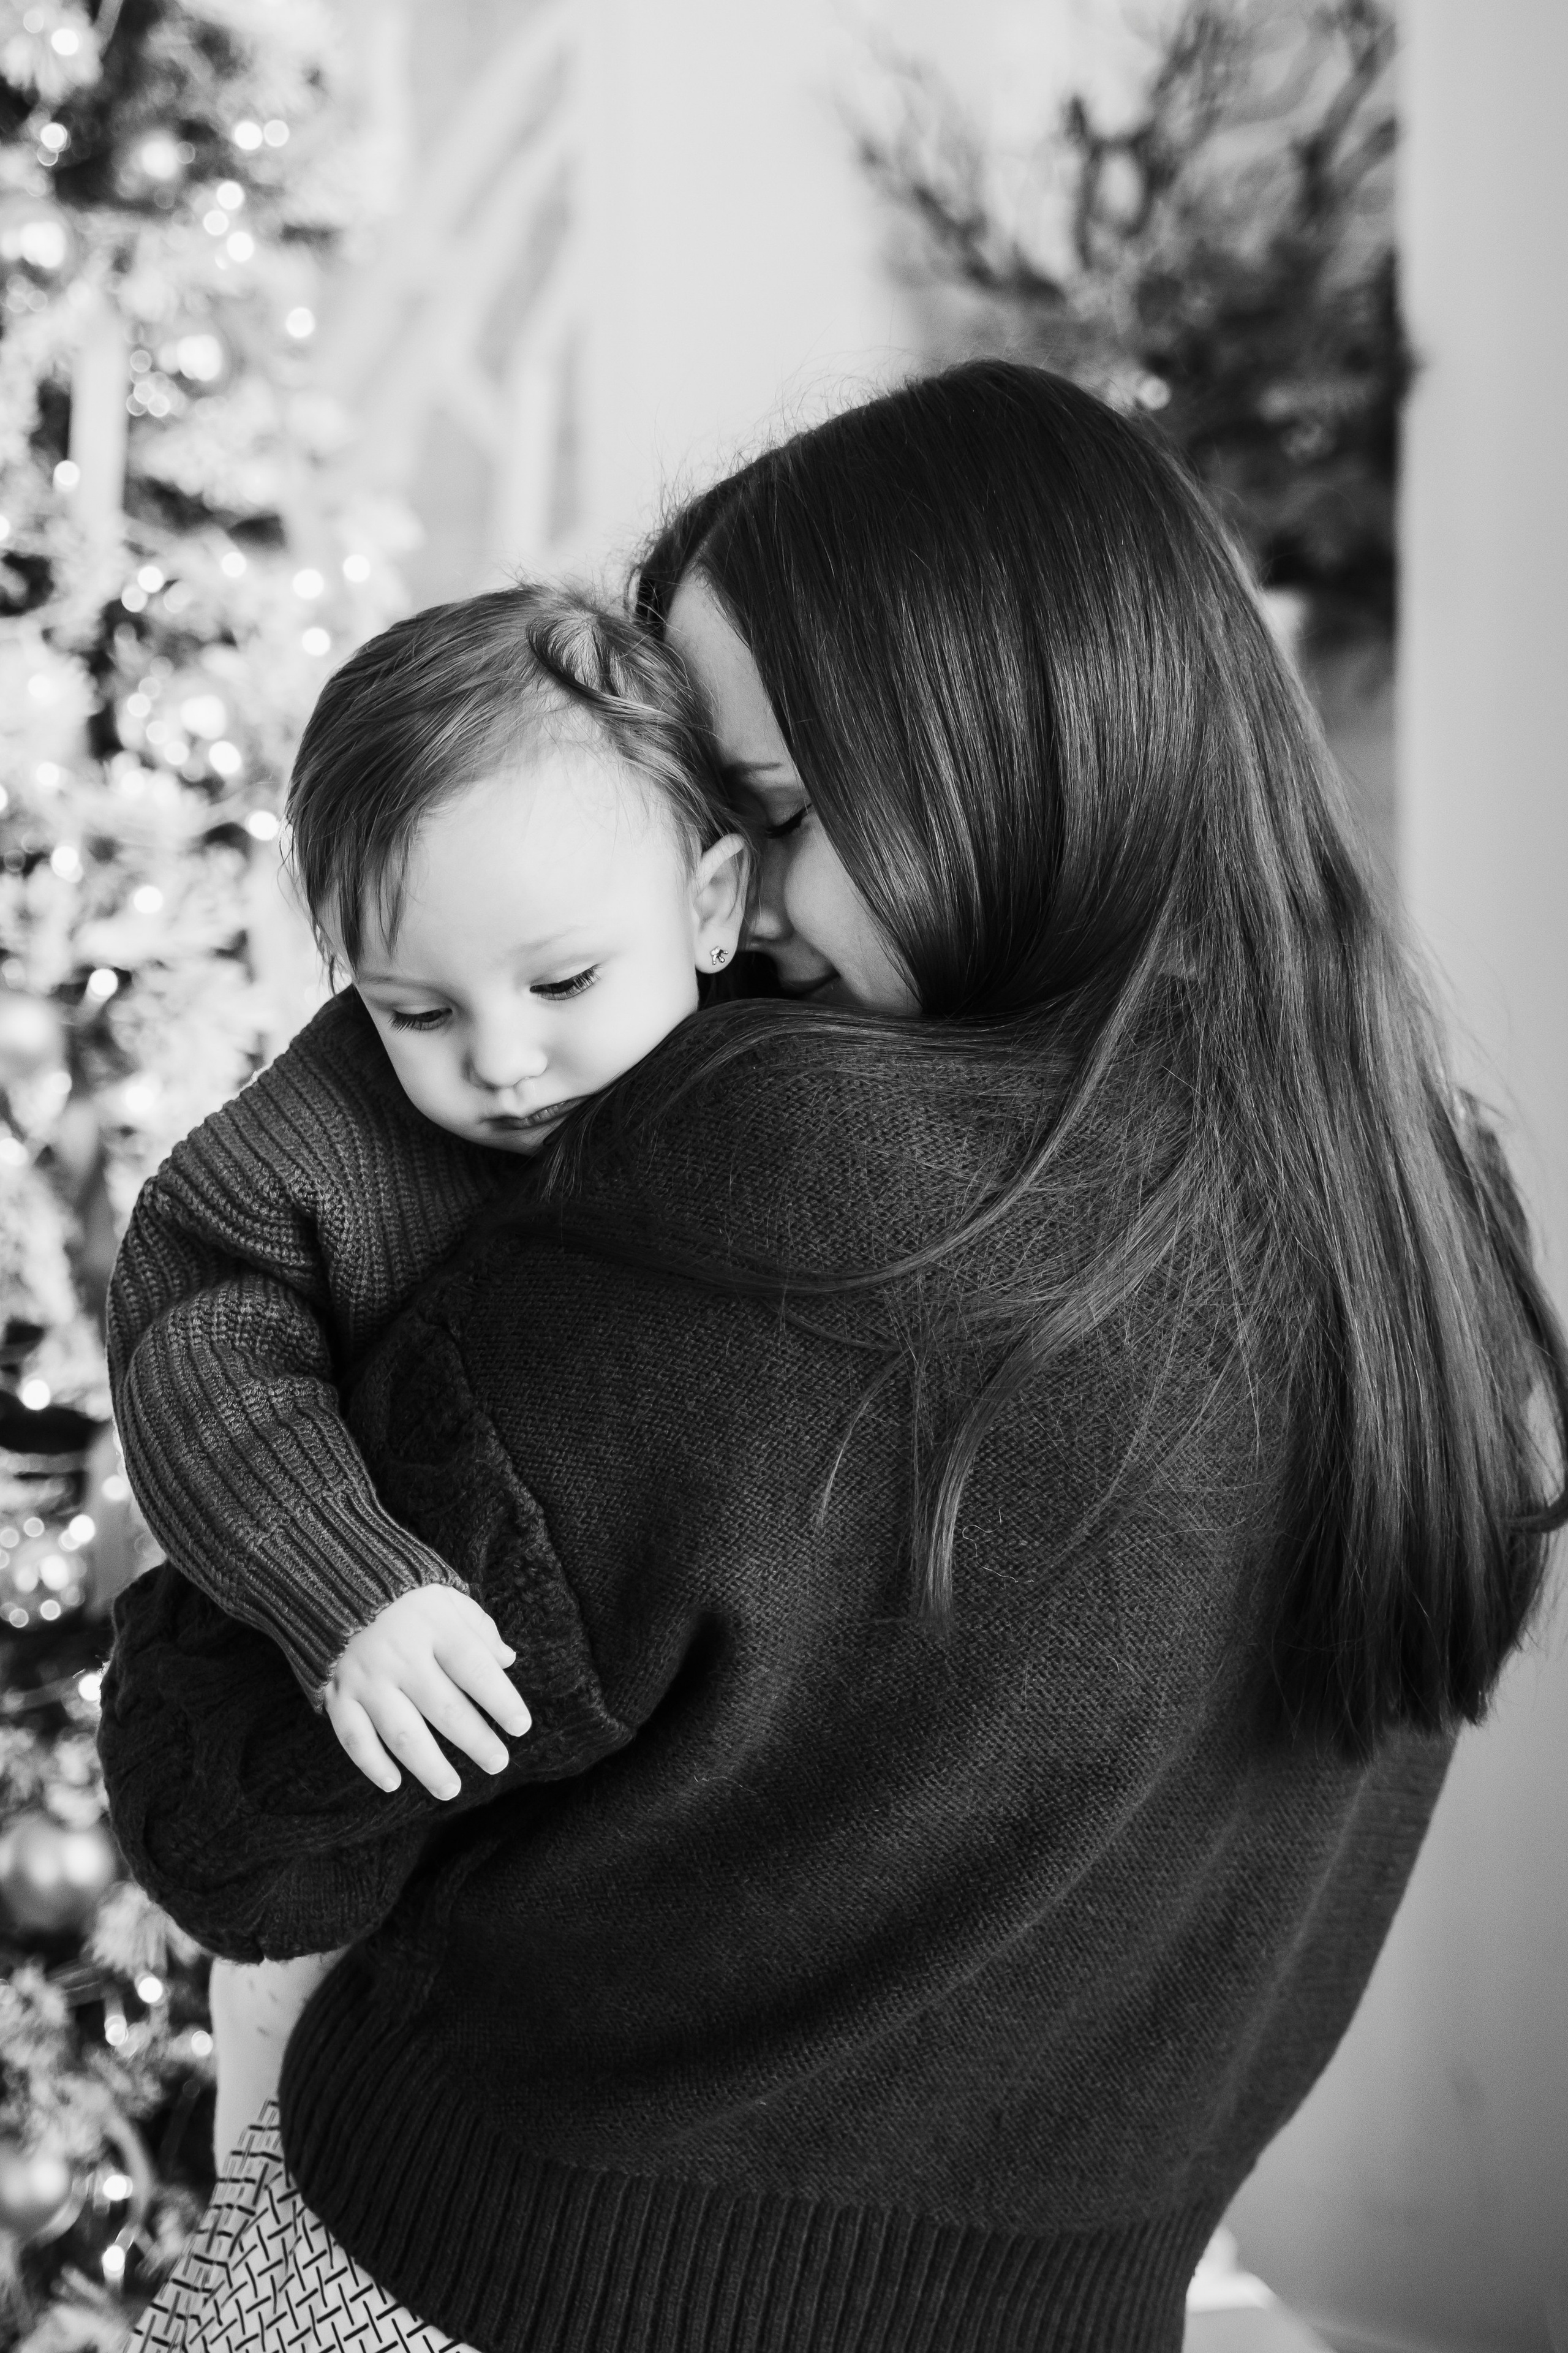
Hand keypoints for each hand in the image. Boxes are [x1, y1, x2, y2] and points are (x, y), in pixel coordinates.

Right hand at [322, 1586, 531, 1800]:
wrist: (331, 1582)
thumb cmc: (402, 1596)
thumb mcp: (445, 1597)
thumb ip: (478, 1628)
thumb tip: (507, 1660)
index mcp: (433, 1625)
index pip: (474, 1668)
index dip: (500, 1700)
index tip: (520, 1727)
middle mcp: (400, 1654)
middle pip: (444, 1707)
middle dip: (475, 1740)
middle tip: (498, 1763)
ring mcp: (366, 1677)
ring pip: (401, 1732)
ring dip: (429, 1766)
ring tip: (451, 1789)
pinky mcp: (336, 1694)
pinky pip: (353, 1737)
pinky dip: (371, 1764)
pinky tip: (393, 1783)